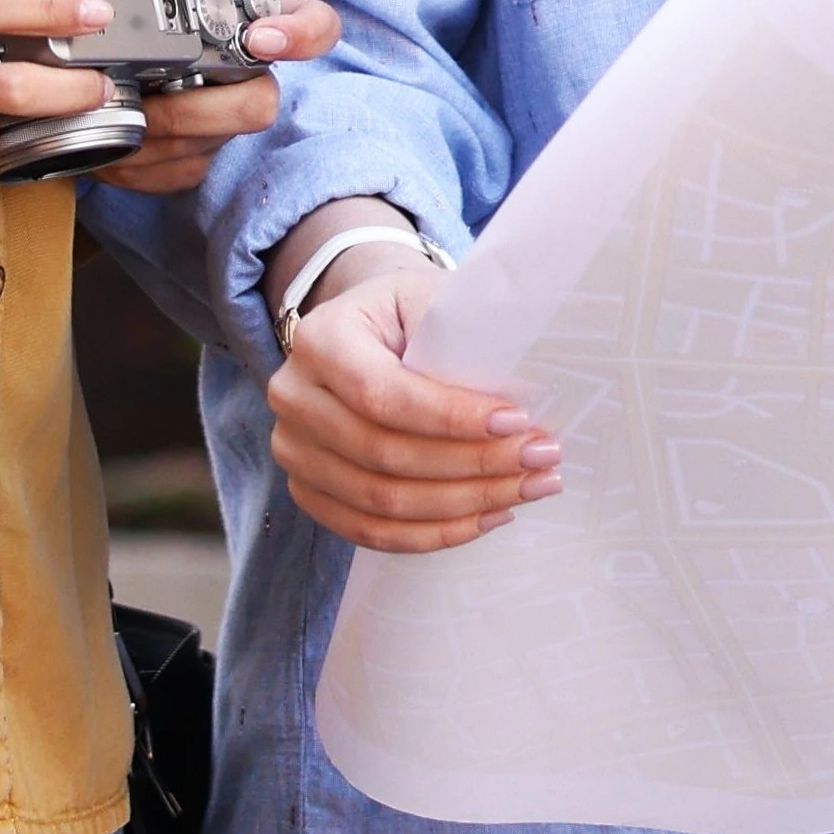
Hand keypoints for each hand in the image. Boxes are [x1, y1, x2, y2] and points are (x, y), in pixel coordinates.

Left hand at [95, 0, 341, 161]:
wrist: (50, 44)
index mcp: (245, 18)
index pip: (316, 26)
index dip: (301, 36)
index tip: (257, 39)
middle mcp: (243, 76)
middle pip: (262, 103)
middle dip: (203, 103)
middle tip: (154, 86)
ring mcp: (217, 124)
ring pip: (210, 143)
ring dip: (158, 126)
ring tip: (117, 100)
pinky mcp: (185, 163)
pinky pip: (174, 172)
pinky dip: (137, 156)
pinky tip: (113, 129)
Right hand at [268, 238, 559, 554]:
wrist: (368, 331)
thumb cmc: (410, 314)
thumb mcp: (433, 300)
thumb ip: (465, 339)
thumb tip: (525, 395)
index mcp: (320, 338)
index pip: (384, 394)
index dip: (452, 418)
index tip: (519, 422)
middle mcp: (293, 395)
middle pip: (384, 453)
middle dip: (472, 464)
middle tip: (540, 460)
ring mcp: (293, 450)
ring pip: (380, 502)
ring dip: (464, 504)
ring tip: (527, 489)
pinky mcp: (307, 491)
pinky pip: (370, 531)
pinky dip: (435, 532)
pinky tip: (487, 515)